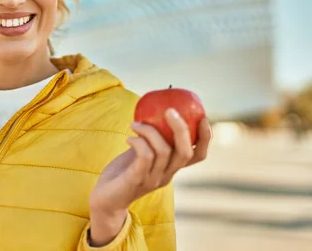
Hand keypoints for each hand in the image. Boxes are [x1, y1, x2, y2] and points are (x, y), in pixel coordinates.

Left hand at [88, 108, 211, 245]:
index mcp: (171, 168)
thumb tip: (153, 112)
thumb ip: (150, 139)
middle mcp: (166, 175)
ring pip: (163, 151)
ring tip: (136, 124)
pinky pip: (145, 157)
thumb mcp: (140, 153)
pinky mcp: (137, 180)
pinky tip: (129, 138)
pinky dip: (139, 142)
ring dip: (150, 131)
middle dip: (181, 128)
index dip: (205, 137)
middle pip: (185, 152)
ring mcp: (153, 179)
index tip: (203, 118)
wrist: (106, 200)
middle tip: (169, 110)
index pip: (198, 156)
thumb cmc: (123, 172)